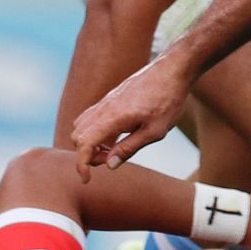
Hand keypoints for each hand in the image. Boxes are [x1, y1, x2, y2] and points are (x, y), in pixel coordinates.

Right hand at [70, 59, 190, 180]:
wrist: (173, 70)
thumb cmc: (169, 100)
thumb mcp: (155, 131)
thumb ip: (130, 148)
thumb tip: (109, 165)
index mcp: (114, 117)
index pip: (84, 144)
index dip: (81, 164)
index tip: (87, 179)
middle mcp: (104, 107)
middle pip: (77, 136)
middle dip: (87, 154)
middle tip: (111, 159)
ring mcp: (105, 101)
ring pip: (81, 126)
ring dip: (90, 143)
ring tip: (114, 149)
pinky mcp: (110, 98)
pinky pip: (91, 117)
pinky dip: (95, 132)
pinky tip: (117, 137)